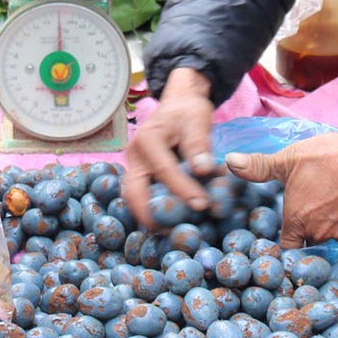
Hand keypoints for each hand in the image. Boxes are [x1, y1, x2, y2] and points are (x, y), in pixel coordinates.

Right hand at [123, 67, 218, 226]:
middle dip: (150, 215)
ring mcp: (134, 166)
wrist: (178, 104)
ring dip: (149, 216)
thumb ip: (199, 144)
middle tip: (172, 233)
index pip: (164, 171)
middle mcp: (134, 155)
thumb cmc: (188, 112)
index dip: (183, 190)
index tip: (202, 205)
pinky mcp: (140, 174)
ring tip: (171, 231)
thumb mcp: (197, 120)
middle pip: (134, 192)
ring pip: (134, 198)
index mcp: (147, 140)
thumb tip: (203, 171)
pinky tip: (171, 221)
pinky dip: (153, 209)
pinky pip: (142, 195)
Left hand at [223, 106, 337, 246]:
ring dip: (329, 224)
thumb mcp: (288, 158)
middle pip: (309, 240)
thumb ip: (257, 166)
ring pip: (331, 236)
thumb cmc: (327, 156)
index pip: (287, 246)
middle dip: (307, 226)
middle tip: (312, 201)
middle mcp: (320, 234)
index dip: (286, 237)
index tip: (288, 225)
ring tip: (331, 197)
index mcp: (298, 221)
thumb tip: (228, 161)